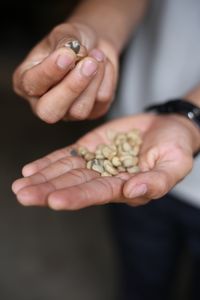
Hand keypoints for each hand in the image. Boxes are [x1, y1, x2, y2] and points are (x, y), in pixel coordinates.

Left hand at [12, 114, 199, 209]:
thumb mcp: (174, 164)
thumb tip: (132, 192)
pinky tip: (31, 170)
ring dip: (43, 178)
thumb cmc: (175, 148)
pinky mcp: (91, 147)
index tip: (54, 200)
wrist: (167, 127)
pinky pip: (68, 156)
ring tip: (20, 185)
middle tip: (23, 195)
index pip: (97, 193)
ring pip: (66, 171)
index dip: (76, 197)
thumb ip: (156, 182)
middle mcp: (106, 178)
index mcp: (125, 187)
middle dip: (48, 191)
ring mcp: (96, 162)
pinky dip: (49, 162)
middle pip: (74, 185)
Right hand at [13, 22, 117, 121]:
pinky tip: (103, 65)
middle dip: (71, 88)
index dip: (50, 71)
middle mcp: (43, 103)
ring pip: (79, 110)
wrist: (94, 46)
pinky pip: (101, 101)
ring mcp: (68, 112)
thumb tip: (69, 53)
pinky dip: (107, 77)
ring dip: (94, 80)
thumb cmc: (72, 41)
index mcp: (27, 82)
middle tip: (88, 63)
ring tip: (97, 56)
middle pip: (50, 112)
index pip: (32, 85)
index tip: (68, 55)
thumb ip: (64, 42)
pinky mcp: (92, 113)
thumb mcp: (64, 33)